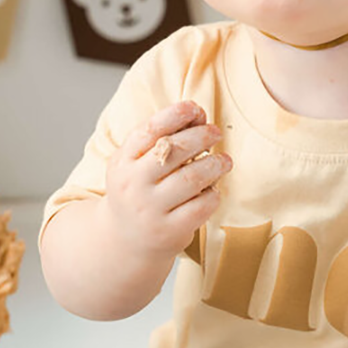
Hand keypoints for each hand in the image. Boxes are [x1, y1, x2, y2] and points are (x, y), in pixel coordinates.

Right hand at [105, 101, 230, 257]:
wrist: (125, 240)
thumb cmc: (138, 191)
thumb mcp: (134, 164)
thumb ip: (159, 139)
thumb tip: (197, 114)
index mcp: (123, 162)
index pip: (148, 131)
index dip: (173, 115)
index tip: (194, 107)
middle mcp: (133, 185)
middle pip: (174, 151)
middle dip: (201, 137)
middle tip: (215, 133)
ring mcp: (150, 210)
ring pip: (192, 178)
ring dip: (215, 164)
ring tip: (224, 160)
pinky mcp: (169, 231)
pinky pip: (201, 206)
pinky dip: (213, 193)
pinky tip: (214, 189)